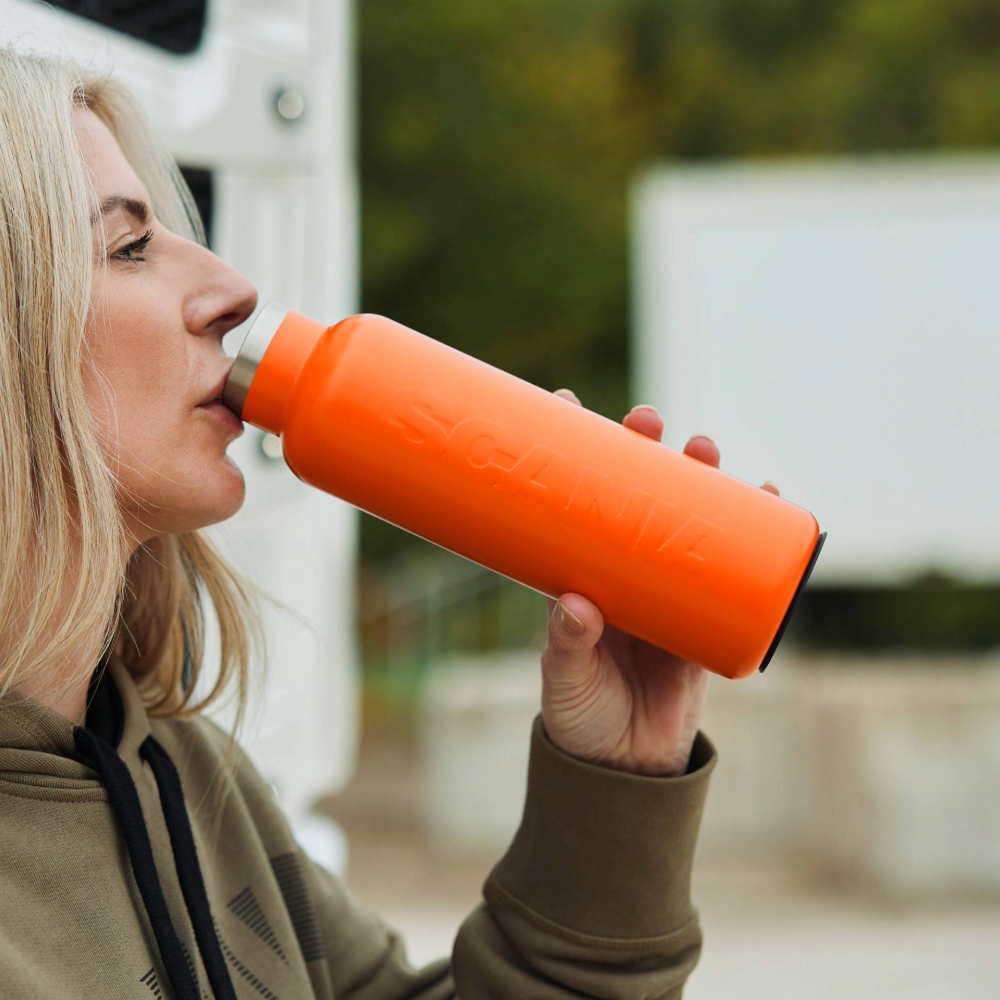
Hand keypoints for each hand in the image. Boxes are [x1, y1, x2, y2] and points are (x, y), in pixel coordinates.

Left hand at [539, 389, 780, 776]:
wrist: (626, 769)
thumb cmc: (580, 717)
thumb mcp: (564, 679)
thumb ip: (567, 645)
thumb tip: (578, 606)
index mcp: (581, 574)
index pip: (574, 501)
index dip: (572, 454)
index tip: (565, 404)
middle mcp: (625, 571)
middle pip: (636, 496)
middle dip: (644, 453)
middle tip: (647, 422)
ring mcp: (668, 590)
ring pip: (688, 521)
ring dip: (701, 480)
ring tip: (705, 449)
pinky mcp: (707, 617)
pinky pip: (734, 569)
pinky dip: (754, 534)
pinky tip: (767, 500)